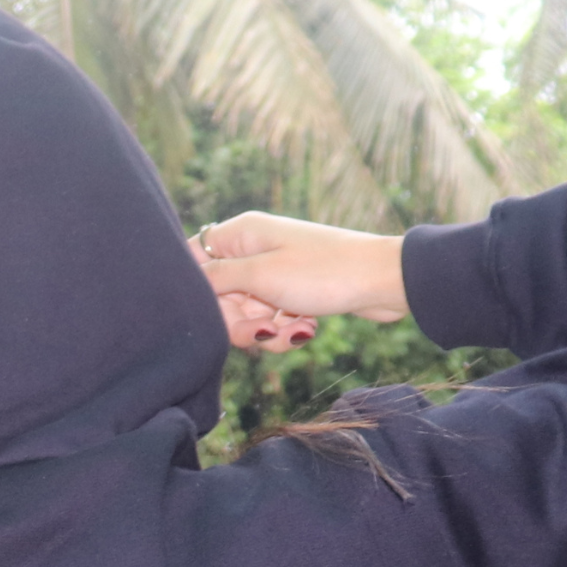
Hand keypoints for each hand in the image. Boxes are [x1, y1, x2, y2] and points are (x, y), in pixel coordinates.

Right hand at [190, 212, 406, 350]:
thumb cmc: (324, 272)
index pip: (194, 263)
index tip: (220, 311)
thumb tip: (182, 278)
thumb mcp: (260, 276)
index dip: (200, 295)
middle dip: (240, 323)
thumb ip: (215, 278)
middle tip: (265, 329)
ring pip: (246, 315)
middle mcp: (252, 250)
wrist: (384, 282)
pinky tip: (306, 328)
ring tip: (296, 329)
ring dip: (267, 332)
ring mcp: (273, 273)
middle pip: (219, 297)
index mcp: (240, 234)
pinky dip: (284, 330)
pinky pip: (271, 320)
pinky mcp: (291, 293)